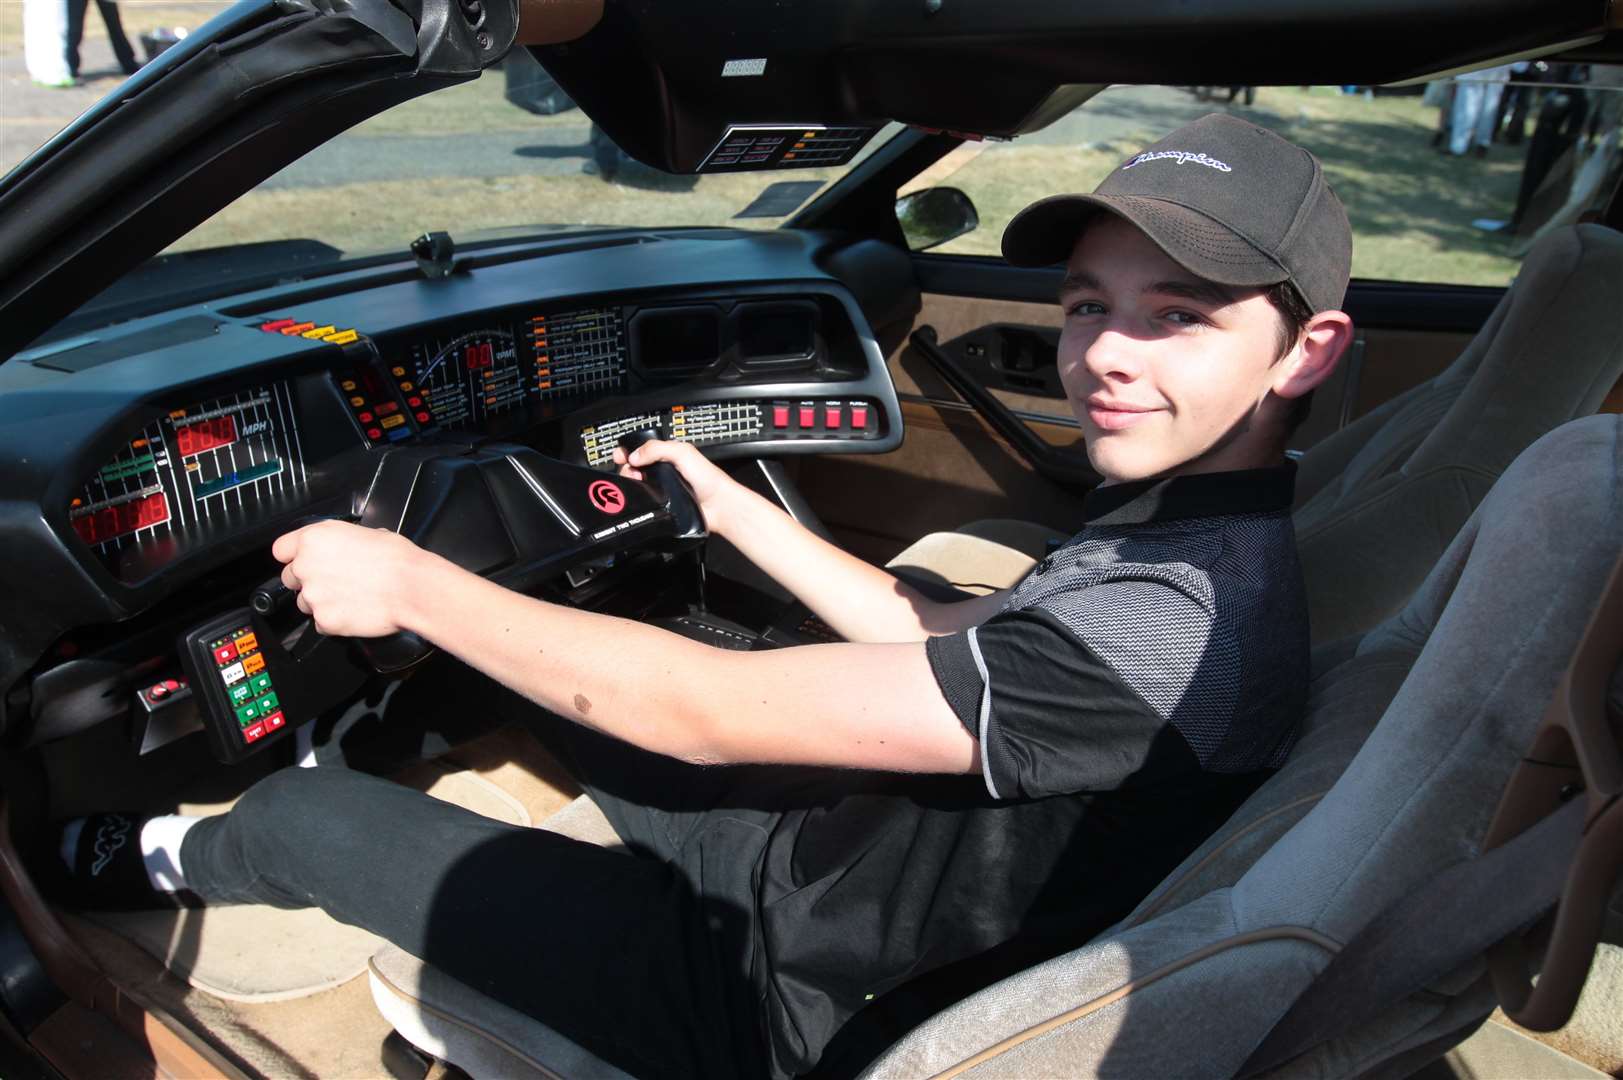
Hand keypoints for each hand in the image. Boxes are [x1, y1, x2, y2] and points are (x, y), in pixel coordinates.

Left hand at [271, 521, 432, 636]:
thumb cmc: (397, 560)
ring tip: (350, 598)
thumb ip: (341, 541)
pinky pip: (320, 623)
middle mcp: (306, 566)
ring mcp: (312, 595)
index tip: (301, 561)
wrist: (412, 588)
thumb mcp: (367, 534)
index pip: (281, 549)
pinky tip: (354, 611)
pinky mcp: (324, 620)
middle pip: (290, 578)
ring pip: (304, 603)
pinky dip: (334, 621)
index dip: (293, 556)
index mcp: (314, 539)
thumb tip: (342, 548)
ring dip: (321, 602)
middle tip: (335, 581)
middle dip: (308, 581)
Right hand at [612, 439, 742, 533]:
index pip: (641, 449)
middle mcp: (663, 471)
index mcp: (667, 455)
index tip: (621, 455)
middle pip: (634, 466)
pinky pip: (644, 500)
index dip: (628, 450)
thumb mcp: (682, 452)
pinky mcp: (660, 503)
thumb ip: (657, 449)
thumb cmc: (708, 478)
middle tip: (632, 471)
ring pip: (636, 483)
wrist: (718, 505)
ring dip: (631, 482)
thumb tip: (634, 456)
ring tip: (637, 482)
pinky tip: (641, 496)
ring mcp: (661, 487)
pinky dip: (638, 498)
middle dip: (627, 467)